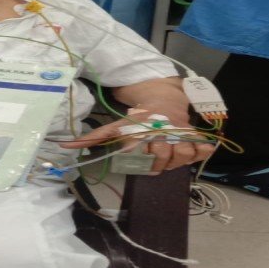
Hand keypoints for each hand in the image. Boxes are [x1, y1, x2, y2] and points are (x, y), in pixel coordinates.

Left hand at [60, 110, 214, 173]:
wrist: (162, 100)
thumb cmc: (136, 118)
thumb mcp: (115, 126)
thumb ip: (94, 137)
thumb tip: (66, 147)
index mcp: (143, 129)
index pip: (144, 150)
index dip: (142, 160)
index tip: (139, 161)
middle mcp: (162, 130)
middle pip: (165, 155)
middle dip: (159, 164)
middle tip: (153, 167)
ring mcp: (180, 133)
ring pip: (184, 154)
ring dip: (177, 162)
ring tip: (168, 163)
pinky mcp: (193, 134)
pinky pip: (202, 148)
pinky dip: (200, 153)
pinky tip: (192, 154)